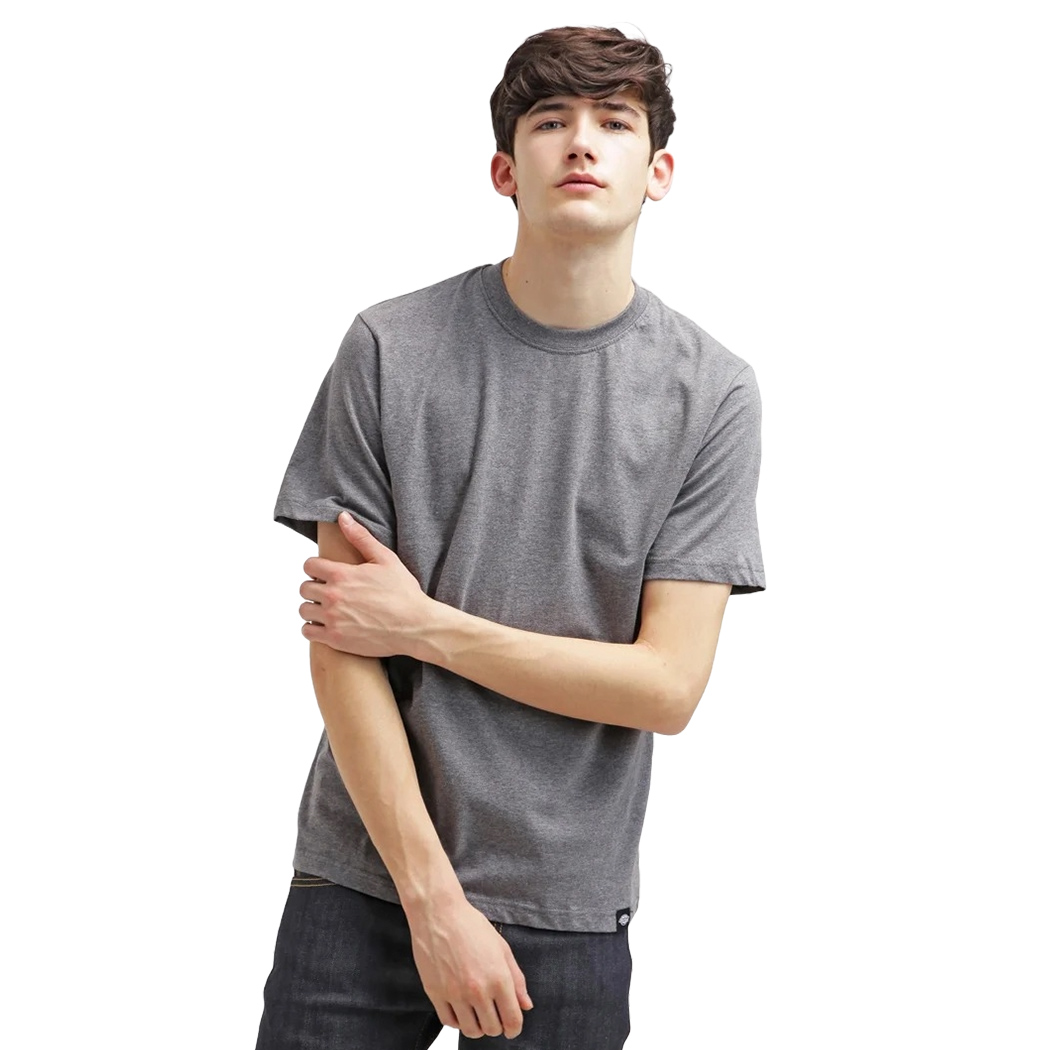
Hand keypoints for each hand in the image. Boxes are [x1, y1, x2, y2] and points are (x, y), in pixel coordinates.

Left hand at [299, 512, 431, 657]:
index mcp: (342, 574)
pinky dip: (313, 628)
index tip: (325, 574)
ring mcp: (332, 619)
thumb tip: (342, 517)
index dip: (316, 568)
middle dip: (314, 588)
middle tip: (328, 592)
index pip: (309, 566)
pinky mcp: (335, 639)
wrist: (415, 626)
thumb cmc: (404, 592)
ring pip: (303, 610)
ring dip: (313, 608)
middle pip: (303, 588)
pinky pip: (307, 632)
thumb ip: (361, 537)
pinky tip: (326, 625)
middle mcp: (333, 596)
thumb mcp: (386, 559)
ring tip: (327, 610)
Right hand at [407, 896, 532, 1039]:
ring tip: (478, 1013)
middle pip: (492, 1029)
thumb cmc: (471, 926)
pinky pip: (449, 1023)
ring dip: (478, 1026)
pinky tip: (461, 1009)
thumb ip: (516, 979)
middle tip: (494, 1014)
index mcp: (498, 977)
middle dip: (497, 1025)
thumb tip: (526, 1005)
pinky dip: (458, 1021)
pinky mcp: (436, 994)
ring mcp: (455, 994)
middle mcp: (478, 990)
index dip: (514, 1028)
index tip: (512, 1027)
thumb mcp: (501, 948)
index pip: (512, 1020)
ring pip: (471, 1031)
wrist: (439, 914)